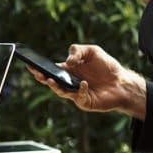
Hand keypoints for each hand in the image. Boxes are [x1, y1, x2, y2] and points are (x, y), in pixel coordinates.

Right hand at [26, 44, 146, 119]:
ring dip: (54, 86)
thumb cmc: (107, 66)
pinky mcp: (84, 101)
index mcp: (68, 70)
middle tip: (37, 73)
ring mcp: (75, 93)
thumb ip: (77, 50)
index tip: (30, 63)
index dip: (39, 67)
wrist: (122, 82)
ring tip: (51, 80)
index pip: (50, 69)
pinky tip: (84, 83)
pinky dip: (80, 90)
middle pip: (50, 81)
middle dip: (42, 78)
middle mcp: (69, 82)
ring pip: (60, 91)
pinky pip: (78, 96)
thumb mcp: (92, 51)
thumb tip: (66, 62)